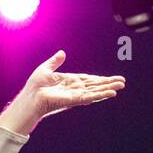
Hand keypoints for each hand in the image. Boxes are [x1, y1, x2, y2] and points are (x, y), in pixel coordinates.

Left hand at [0, 50, 124, 134]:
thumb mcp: (45, 69)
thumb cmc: (34, 86)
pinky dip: (100, 95)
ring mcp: (75, 95)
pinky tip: (110, 93)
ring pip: (95, 91)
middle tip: (122, 83)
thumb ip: (55, 62)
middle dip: (108, 84)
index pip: (89, 80)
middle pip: (95, 85)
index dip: (101, 79)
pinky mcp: (73, 100)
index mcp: (70, 81)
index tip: (112, 79)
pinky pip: (89, 97)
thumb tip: (62, 52)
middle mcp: (74, 89)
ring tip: (120, 87)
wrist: (30, 97)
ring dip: (108, 89)